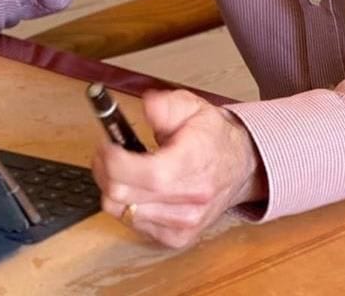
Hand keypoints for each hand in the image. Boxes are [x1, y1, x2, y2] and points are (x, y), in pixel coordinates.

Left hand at [91, 89, 266, 248]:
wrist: (240, 167)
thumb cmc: (213, 137)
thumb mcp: (192, 106)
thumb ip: (166, 105)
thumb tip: (146, 107)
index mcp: (193, 164)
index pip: (145, 174)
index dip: (114, 159)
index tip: (106, 143)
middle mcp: (190, 200)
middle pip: (123, 196)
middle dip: (104, 170)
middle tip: (106, 152)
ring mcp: (182, 224)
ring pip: (122, 212)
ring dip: (114, 188)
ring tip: (124, 169)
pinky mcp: (176, 238)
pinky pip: (133, 224)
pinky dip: (128, 205)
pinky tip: (139, 188)